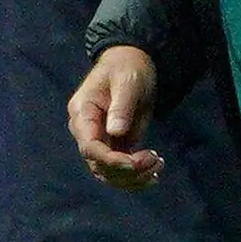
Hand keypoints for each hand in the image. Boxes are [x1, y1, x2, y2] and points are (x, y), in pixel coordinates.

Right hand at [69, 46, 161, 188]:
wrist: (131, 63)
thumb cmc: (127, 68)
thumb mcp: (127, 82)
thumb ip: (120, 106)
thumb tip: (115, 132)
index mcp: (82, 113)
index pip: (90, 147)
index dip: (111, 160)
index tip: (135, 163)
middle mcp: (86, 131)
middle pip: (98, 165)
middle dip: (127, 171)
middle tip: (155, 161)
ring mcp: (99, 140)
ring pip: (109, 173)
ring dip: (133, 178)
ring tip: (158, 166)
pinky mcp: (114, 145)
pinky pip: (120, 169)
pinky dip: (136, 176)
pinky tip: (154, 174)